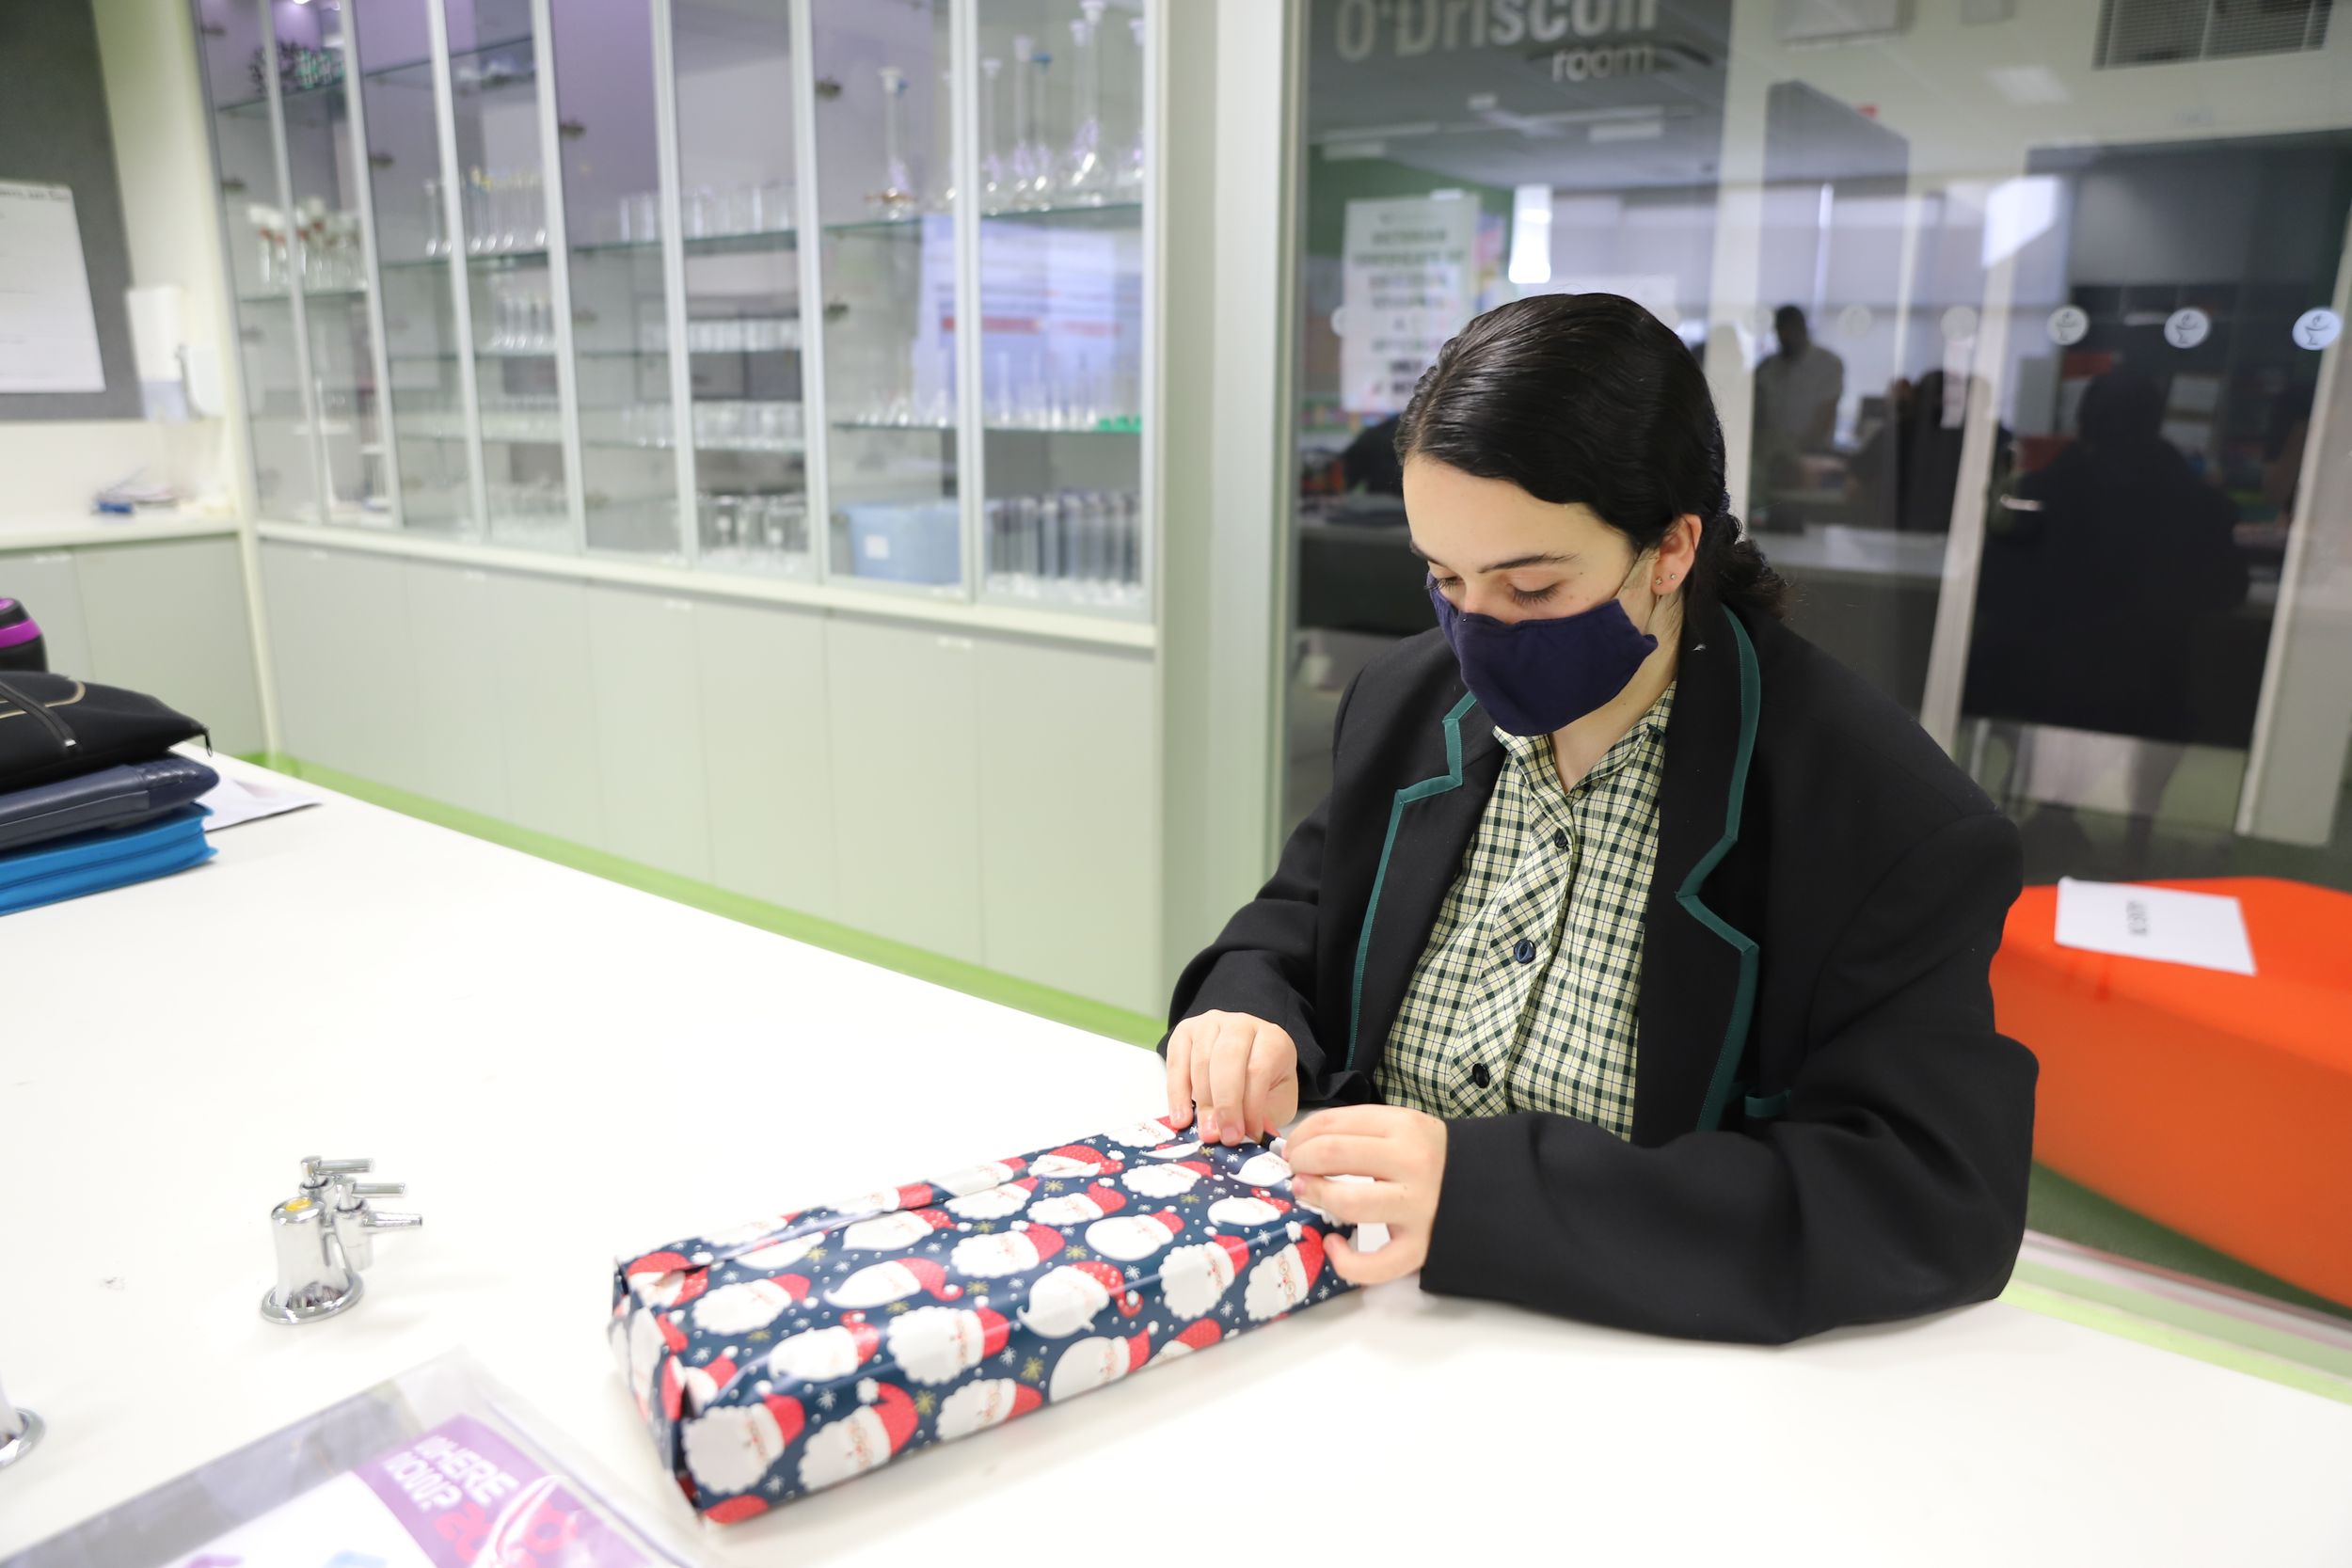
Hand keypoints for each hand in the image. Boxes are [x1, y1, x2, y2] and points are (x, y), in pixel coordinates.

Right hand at [1165, 1011, 1298, 1146]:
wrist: (1243, 1060)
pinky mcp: (1184, 1031)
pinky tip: (1181, 1119)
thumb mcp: (1275, 1101)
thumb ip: (1266, 1116)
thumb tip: (1254, 1137)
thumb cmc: (1263, 1084)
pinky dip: (1177, 1094)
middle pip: (1228, 1060)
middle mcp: (1241, 1024)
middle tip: (1219, 1137)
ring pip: (1201, 1061)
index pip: (1258, 1069)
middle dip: (1223, 1103)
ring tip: (1204, 1133)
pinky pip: (1177, 1062)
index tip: (1245, 1135)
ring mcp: (1210, 1024)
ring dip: (1201, 1102)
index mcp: (1272, 1039)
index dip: (1251, 1105)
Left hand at [1283, 1105, 1446, 1284]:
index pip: (1333, 1124)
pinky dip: (1344, 1259)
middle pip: (1333, 1155)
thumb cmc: (1430, 1158)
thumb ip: (1356, 1132)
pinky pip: (1374, 1264)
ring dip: (1316, 1197)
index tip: (1292, 1149)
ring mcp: (1417, 1208)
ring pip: (1348, 1202)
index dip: (1300, 1137)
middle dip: (1301, 1162)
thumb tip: (1300, 1144)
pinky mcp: (1418, 1249)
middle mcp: (1412, 1164)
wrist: (1485, 1188)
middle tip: (1296, 1171)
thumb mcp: (1401, 1128)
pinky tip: (1334, 1244)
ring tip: (1308, 1195)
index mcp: (1404, 1128)